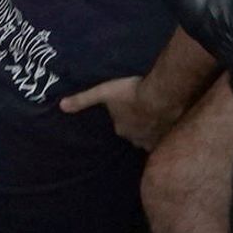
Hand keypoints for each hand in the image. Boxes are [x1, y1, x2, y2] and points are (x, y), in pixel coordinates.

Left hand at [59, 73, 182, 149]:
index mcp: (121, 129)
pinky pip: (166, 138)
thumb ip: (83, 99)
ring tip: (157, 117)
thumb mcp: (103, 92)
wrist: (161, 96)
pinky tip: (171, 121)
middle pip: (136, 134)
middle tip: (143, 112)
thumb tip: (61, 106)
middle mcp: (137, 139)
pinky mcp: (169, 136)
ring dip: (152, 130)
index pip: (120, 126)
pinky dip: (166, 132)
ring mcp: (154, 139)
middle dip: (138, 126)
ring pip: (151, 137)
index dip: (124, 117)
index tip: (128, 107)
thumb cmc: (131, 93)